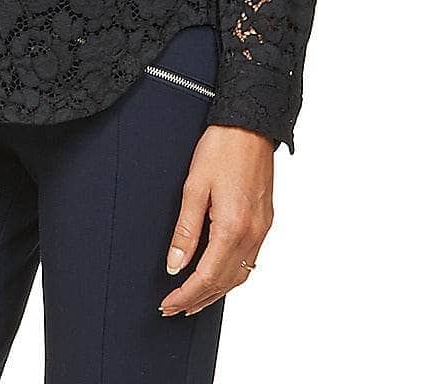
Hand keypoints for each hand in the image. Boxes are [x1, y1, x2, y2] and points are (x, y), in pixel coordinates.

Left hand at [159, 125, 273, 316]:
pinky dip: (231, 275)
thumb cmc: (221, 148)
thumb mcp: (194, 187)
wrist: (250, 124)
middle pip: (225, 282)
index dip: (186, 295)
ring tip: (193, 300)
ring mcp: (262, 229)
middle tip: (174, 308)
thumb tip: (174, 265)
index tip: (168, 304)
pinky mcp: (265, 221)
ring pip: (240, 275)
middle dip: (198, 299)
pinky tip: (218, 275)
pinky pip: (250, 260)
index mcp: (233, 227)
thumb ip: (185, 230)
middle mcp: (252, 233)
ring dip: (216, 292)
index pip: (206, 276)